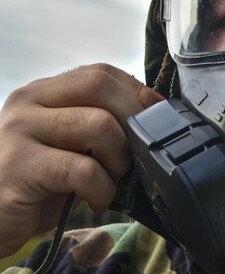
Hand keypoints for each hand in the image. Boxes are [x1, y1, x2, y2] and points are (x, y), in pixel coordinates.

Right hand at [0, 64, 162, 257]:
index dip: (136, 93)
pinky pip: (84, 170)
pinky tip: (97, 200)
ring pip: (99, 125)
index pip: (99, 72)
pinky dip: (103, 189)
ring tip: (113, 180)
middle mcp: (28, 102)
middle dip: (132, 120)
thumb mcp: (68, 143)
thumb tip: (154, 114)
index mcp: (43, 91)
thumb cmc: (38, 181)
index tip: (156, 117)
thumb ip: (98, 123)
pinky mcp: (19, 167)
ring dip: (120, 159)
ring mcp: (20, 132)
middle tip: (135, 154)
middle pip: (100, 87)